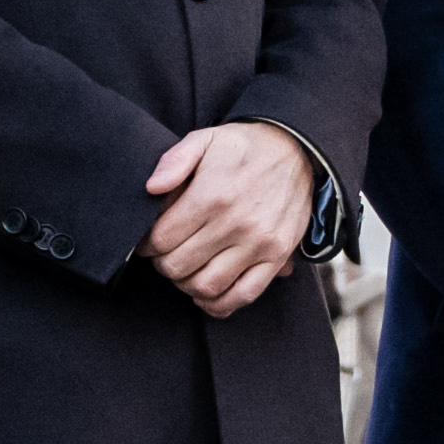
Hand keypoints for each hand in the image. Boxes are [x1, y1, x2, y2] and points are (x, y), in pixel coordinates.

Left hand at [140, 121, 315, 318]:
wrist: (297, 150)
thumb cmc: (244, 147)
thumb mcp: (205, 139)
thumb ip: (174, 160)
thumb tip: (151, 188)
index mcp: (211, 195)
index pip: (162, 238)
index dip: (147, 245)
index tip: (148, 242)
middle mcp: (235, 223)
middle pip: (179, 266)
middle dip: (163, 265)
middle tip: (164, 256)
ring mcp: (258, 243)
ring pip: (207, 286)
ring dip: (186, 285)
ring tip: (184, 271)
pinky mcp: (277, 256)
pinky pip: (244, 294)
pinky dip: (220, 304)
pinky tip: (206, 295)